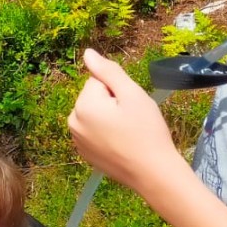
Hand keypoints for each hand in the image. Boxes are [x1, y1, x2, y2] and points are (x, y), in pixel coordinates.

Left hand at [67, 49, 183, 188]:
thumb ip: (108, 71)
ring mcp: (77, 140)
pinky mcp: (84, 154)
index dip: (118, 90)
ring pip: (95, 114)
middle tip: (132, 120)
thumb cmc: (147, 131)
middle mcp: (73, 121)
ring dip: (109, 118)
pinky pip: (94, 132)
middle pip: (94, 97)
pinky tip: (122, 145)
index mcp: (83, 105)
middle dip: (112, 103)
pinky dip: (106, 134)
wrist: (153, 173)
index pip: (98, 81)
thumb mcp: (132, 94)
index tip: (130, 107)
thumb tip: (87, 53)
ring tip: (128, 133)